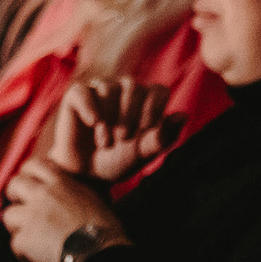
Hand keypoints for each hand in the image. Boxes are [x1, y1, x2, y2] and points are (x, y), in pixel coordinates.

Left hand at [3, 159, 124, 261]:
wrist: (100, 251)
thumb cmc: (104, 228)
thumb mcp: (92, 198)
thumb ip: (73, 191)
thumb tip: (67, 196)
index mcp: (61, 182)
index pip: (34, 164)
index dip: (27, 174)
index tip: (30, 184)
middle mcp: (43, 194)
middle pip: (13, 184)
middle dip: (14, 197)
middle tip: (24, 209)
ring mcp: (32, 216)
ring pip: (8, 215)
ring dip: (16, 227)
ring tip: (29, 237)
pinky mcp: (25, 239)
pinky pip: (14, 243)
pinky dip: (22, 252)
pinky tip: (33, 258)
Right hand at [47, 79, 181, 185]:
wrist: (86, 175)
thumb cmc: (118, 161)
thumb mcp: (142, 153)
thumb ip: (163, 137)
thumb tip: (183, 116)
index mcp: (146, 101)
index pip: (158, 90)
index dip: (153, 108)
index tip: (144, 131)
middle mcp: (124, 90)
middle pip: (133, 87)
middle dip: (129, 115)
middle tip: (122, 139)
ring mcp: (100, 90)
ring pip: (109, 88)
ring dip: (109, 118)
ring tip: (105, 142)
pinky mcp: (77, 95)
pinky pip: (84, 92)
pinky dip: (89, 107)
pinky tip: (93, 123)